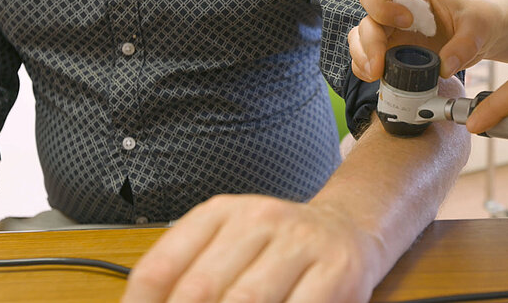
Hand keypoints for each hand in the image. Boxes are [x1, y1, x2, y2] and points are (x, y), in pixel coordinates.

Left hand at [122, 195, 383, 302]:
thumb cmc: (277, 251)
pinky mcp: (337, 269)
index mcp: (220, 213)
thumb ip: (188, 279)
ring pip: (248, 300)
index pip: (160, 268)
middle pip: (201, 289)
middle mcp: (259, 218)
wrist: (347, 230)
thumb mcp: (228, 249)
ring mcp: (301, 241)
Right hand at [349, 0, 501, 80]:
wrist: (481, 36)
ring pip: (360, 43)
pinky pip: (367, 62)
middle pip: (365, 23)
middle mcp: (394, 15)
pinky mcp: (392, 56)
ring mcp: (391, 36)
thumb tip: (444, 68)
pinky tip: (377, 79)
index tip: (405, 22)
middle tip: (380, 66)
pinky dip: (365, 70)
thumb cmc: (476, 21)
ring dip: (362, 59)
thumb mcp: (478, 27)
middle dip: (369, 44)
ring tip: (375, 75)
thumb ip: (465, 45)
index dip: (381, 6)